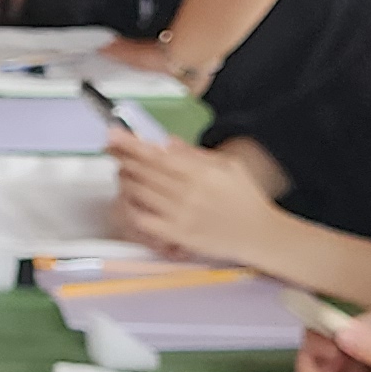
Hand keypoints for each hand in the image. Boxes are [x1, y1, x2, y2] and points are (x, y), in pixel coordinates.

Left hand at [114, 133, 272, 264]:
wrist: (259, 234)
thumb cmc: (245, 198)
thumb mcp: (227, 167)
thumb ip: (196, 154)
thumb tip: (167, 143)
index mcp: (202, 172)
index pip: (158, 155)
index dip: (131, 144)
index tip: (113, 136)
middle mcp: (189, 192)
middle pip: (144, 171)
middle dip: (123, 158)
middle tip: (110, 149)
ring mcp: (181, 215)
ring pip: (140, 192)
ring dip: (125, 179)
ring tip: (122, 171)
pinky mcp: (177, 235)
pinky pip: (143, 219)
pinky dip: (130, 207)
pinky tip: (128, 199)